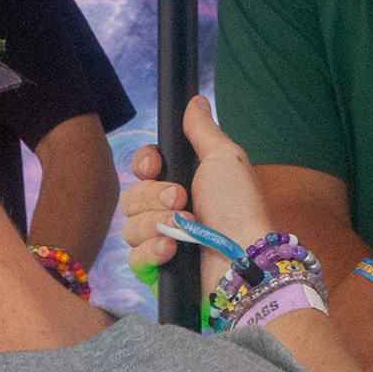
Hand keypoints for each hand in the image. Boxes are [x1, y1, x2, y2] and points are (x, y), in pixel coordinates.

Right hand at [120, 95, 274, 292]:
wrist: (243, 258)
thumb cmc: (239, 207)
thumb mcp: (223, 158)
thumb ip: (202, 130)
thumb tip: (195, 100)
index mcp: (182, 183)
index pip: (142, 169)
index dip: (143, 165)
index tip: (155, 166)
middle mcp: (168, 212)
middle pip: (130, 196)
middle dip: (153, 196)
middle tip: (181, 199)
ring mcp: (161, 242)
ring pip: (129, 227)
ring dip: (156, 224)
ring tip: (185, 227)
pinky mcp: (157, 271)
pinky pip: (134, 258)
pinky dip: (152, 252)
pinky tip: (172, 251)